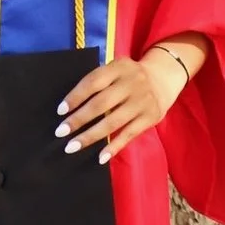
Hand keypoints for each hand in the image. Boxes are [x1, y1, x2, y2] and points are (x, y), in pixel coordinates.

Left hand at [55, 43, 197, 164]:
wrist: (163, 78)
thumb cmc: (129, 76)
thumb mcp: (116, 69)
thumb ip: (99, 81)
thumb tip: (71, 107)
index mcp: (119, 67)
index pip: (93, 82)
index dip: (76, 97)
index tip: (60, 111)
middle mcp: (133, 83)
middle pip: (101, 103)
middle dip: (79, 119)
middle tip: (60, 132)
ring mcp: (143, 101)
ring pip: (113, 122)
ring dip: (90, 136)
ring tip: (72, 146)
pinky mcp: (150, 117)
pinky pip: (128, 135)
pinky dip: (113, 147)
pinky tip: (100, 158)